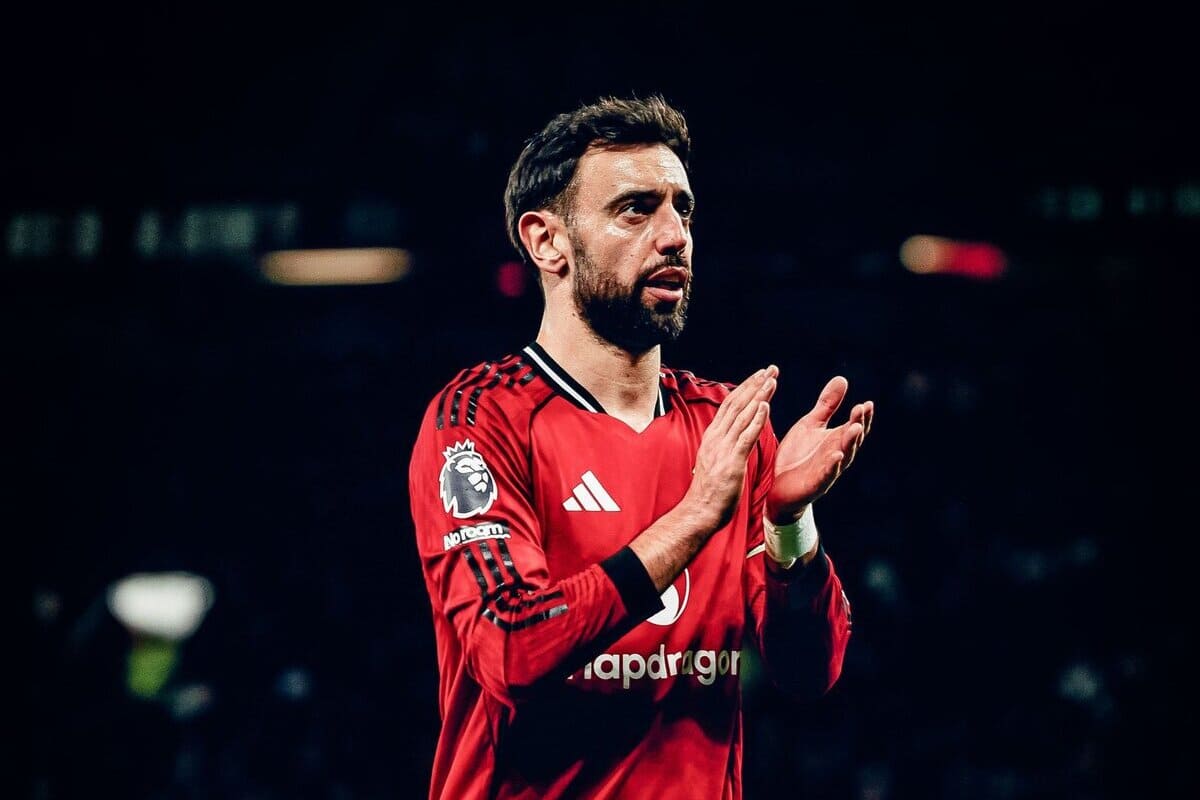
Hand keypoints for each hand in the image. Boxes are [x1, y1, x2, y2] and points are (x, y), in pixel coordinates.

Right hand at [686, 365, 778, 529]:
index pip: (730, 405)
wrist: (699, 511)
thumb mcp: (714, 460)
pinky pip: (746, 437)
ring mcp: (723, 449)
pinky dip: (756, 420)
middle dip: (754, 384)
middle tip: (770, 369)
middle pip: (736, 404)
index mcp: (713, 436)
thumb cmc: (709, 491)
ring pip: (743, 416)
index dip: (745, 388)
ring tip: (771, 380)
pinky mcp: (732, 462)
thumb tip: (733, 434)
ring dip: (759, 395)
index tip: (759, 375)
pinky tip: (766, 406)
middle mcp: (716, 438)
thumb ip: (724, 445)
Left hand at [766, 375, 873, 523]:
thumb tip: (843, 379)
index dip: (862, 416)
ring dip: (850, 443)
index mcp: (836, 440)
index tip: (867, 403)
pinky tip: (836, 456)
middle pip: (852, 439)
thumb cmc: (797, 455)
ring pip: (843, 456)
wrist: (777, 486)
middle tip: (862, 410)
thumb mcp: (811, 424)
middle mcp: (836, 454)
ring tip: (854, 428)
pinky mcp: (815, 484)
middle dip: (858, 425)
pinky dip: (832, 466)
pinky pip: (826, 475)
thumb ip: (827, 405)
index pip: (854, 426)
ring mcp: (827, 471)